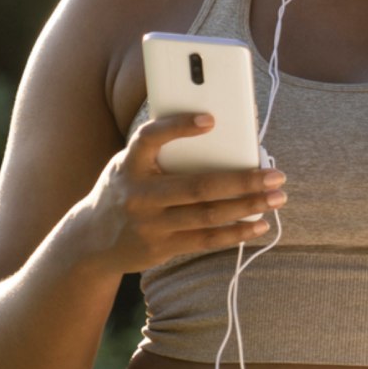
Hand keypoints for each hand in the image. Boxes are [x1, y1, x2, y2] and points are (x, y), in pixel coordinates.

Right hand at [71, 111, 285, 273]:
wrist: (90, 241)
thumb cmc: (125, 190)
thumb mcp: (130, 165)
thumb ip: (163, 153)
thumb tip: (221, 138)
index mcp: (129, 164)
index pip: (150, 138)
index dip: (178, 127)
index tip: (210, 120)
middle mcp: (138, 195)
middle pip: (198, 186)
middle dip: (243, 180)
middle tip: (275, 175)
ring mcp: (150, 225)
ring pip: (208, 216)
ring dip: (248, 207)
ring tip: (277, 198)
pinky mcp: (160, 248)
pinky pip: (205, 241)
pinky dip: (235, 233)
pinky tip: (259, 224)